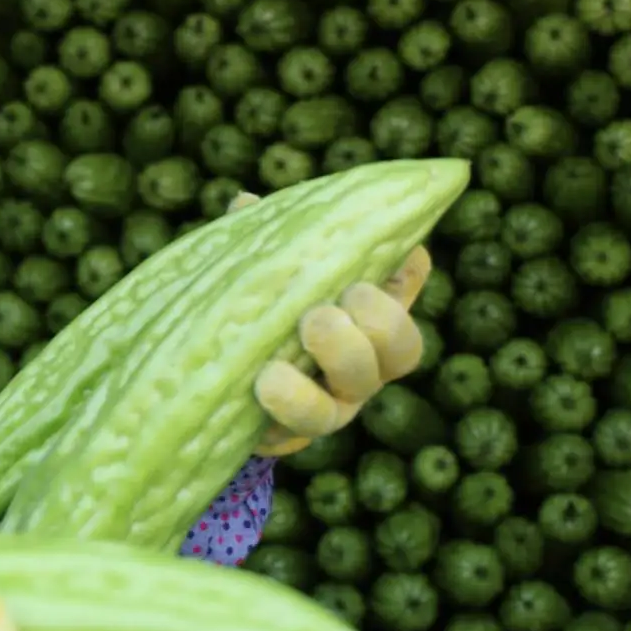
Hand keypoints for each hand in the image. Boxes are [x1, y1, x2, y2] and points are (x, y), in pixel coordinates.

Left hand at [224, 190, 431, 457]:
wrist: (220, 397)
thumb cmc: (253, 317)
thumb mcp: (260, 275)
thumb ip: (261, 243)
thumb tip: (246, 203)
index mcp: (361, 311)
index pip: (406, 280)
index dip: (410, 263)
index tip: (399, 246)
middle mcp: (363, 358)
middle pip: (403, 346)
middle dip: (384, 318)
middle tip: (349, 295)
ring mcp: (337, 398)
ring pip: (363, 382)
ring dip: (344, 351)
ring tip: (311, 324)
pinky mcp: (300, 428)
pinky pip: (309, 420)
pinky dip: (292, 397)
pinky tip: (268, 378)